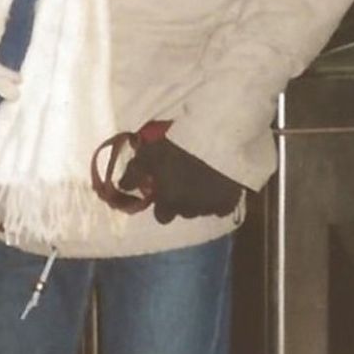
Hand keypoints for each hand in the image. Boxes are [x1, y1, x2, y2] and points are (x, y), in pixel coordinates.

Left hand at [120, 138, 242, 223]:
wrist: (216, 137)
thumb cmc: (178, 144)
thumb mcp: (149, 154)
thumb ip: (134, 173)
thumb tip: (122, 186)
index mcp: (169, 201)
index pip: (162, 216)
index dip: (162, 204)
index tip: (164, 191)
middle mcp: (190, 209)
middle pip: (183, 213)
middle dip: (182, 202)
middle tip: (184, 182)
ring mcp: (212, 206)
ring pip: (202, 209)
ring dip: (200, 199)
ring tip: (201, 179)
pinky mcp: (231, 200)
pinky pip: (222, 205)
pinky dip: (219, 197)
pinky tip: (217, 182)